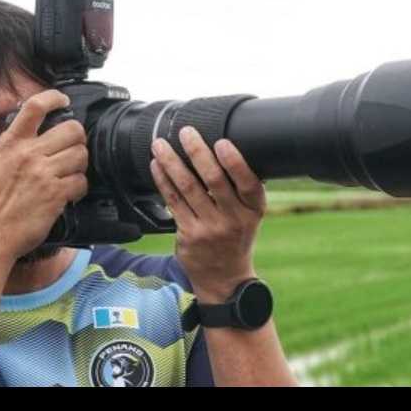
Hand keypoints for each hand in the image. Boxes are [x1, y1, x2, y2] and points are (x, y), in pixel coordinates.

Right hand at [0, 89, 88, 261]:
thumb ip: (13, 147)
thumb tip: (32, 131)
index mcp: (9, 145)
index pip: (34, 107)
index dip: (54, 97)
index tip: (63, 99)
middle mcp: (27, 155)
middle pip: (72, 129)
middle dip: (77, 139)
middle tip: (71, 150)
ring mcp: (43, 173)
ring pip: (81, 154)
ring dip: (80, 164)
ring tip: (68, 174)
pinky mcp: (55, 193)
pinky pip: (82, 181)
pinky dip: (79, 188)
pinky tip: (68, 193)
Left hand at [149, 126, 266, 301]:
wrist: (224, 277)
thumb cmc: (237, 236)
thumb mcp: (250, 215)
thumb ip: (242, 190)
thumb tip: (223, 149)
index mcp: (254, 210)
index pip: (248, 183)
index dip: (234, 162)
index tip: (221, 142)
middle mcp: (234, 219)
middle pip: (214, 181)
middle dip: (198, 152)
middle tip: (186, 132)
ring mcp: (210, 228)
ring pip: (188, 188)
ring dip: (172, 162)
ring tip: (161, 144)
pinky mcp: (188, 234)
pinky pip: (173, 202)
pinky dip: (163, 180)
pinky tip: (157, 166)